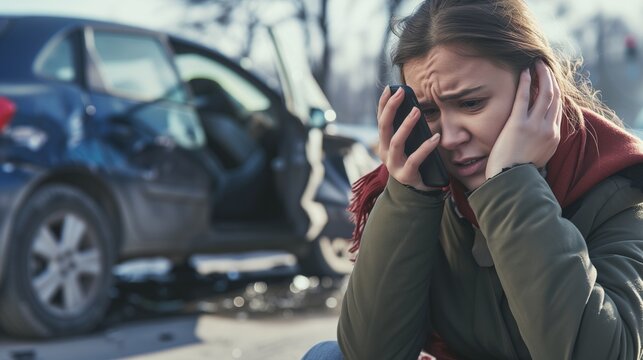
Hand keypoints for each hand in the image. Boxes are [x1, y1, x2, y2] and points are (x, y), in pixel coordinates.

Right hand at [377, 86, 440, 190]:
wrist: (415, 192)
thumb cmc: (414, 162)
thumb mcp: (409, 144)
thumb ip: (409, 129)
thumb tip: (416, 106)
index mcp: (384, 143)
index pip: (380, 119)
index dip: (383, 103)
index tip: (390, 88)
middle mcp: (385, 153)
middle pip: (384, 127)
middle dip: (391, 108)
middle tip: (400, 92)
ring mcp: (394, 165)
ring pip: (396, 142)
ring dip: (406, 125)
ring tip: (417, 111)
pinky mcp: (406, 175)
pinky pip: (415, 159)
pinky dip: (426, 147)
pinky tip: (435, 137)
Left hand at [485, 60, 561, 178]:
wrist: (510, 181)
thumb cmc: (517, 172)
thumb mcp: (537, 158)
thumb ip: (540, 144)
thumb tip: (538, 138)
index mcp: (554, 137)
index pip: (557, 108)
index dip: (554, 92)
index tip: (548, 81)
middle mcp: (548, 129)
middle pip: (554, 97)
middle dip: (550, 79)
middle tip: (544, 66)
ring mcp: (535, 126)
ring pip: (544, 93)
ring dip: (542, 75)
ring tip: (537, 63)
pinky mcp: (519, 124)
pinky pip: (524, 97)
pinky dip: (526, 82)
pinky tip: (524, 72)